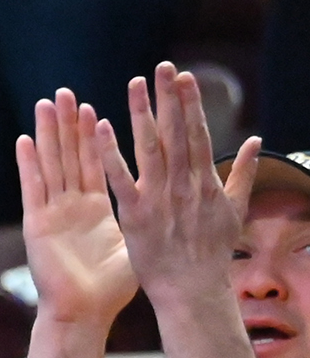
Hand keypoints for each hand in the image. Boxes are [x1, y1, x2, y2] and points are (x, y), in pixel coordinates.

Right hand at [18, 88, 139, 330]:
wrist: (84, 312)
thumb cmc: (112, 287)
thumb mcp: (138, 241)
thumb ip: (151, 214)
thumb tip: (178, 196)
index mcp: (96, 209)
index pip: (97, 162)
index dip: (96, 134)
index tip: (96, 107)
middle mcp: (72, 206)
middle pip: (70, 155)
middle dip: (69, 123)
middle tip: (67, 92)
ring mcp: (53, 213)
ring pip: (51, 163)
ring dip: (49, 133)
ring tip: (48, 103)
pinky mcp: (38, 224)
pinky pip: (33, 188)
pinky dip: (29, 164)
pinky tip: (25, 140)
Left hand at [106, 63, 258, 306]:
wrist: (192, 289)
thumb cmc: (212, 252)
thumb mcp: (235, 209)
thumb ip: (245, 172)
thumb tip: (258, 140)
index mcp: (206, 180)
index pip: (197, 132)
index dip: (190, 103)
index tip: (184, 77)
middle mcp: (184, 183)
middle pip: (176, 132)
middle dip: (169, 98)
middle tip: (162, 67)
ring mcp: (160, 198)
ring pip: (149, 148)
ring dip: (141, 114)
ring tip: (134, 84)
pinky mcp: (135, 215)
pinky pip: (120, 178)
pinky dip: (111, 153)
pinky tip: (100, 129)